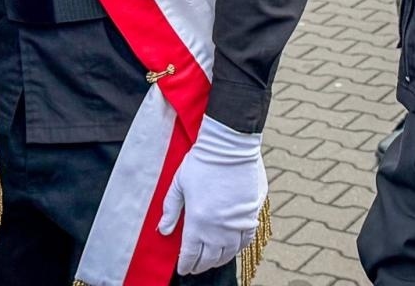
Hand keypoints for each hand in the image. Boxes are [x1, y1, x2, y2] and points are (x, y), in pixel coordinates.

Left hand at [158, 117, 266, 274]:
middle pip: (209, 257)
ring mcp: (237, 223)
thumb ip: (170, 209)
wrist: (230, 146)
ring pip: (228, 253)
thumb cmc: (201, 162)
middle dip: (200, 265)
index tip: (182, 269)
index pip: (190, 253)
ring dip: (218, 259)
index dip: (185, 264)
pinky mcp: (251, 215)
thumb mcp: (178, 184)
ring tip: (211, 260)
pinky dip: (237, 248)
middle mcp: (218, 228)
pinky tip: (232, 248)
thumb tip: (163, 231)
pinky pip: (246, 240)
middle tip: (195, 267)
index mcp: (197, 221)